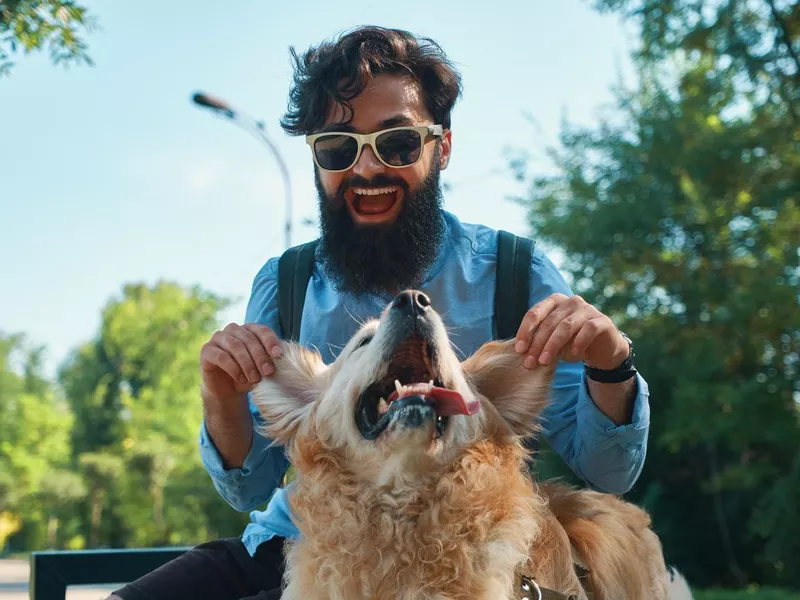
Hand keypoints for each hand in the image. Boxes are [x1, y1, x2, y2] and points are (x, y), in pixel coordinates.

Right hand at [200, 323, 281, 400]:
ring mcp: (218, 338)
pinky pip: (222, 356)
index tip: (279, 355)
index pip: (262, 330)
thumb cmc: (248, 375)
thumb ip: (270, 359)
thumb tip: (283, 357)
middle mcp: (233, 330)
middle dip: (261, 356)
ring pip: (235, 346)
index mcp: (249, 329)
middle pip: (249, 339)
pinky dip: (234, 369)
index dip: (271, 341)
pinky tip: (241, 379)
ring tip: (255, 379)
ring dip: (248, 363)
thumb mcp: (262, 367)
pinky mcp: (207, 350)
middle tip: (269, 372)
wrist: (227, 390)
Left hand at [514, 293, 628, 369]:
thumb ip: (539, 342)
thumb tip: (522, 353)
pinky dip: (579, 342)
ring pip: (566, 326)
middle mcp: (570, 301)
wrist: (602, 349)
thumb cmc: (572, 343)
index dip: (525, 331)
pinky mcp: (602, 320)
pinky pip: (588, 329)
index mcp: (554, 302)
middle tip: (530, 362)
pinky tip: (573, 354)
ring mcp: (587, 309)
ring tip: (545, 361)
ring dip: (553, 345)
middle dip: (537, 344)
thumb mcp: (552, 342)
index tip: (519, 350)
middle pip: (549, 322)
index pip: (535, 313)